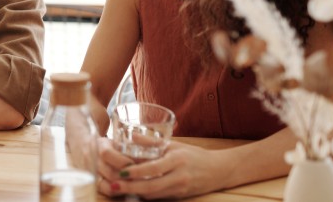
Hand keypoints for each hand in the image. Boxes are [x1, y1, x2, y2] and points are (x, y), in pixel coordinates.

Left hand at [96, 139, 230, 198]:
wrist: (219, 170)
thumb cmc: (194, 155)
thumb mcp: (175, 145)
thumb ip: (152, 142)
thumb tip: (131, 136)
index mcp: (176, 160)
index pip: (153, 168)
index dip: (135, 172)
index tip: (120, 171)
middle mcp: (178, 176)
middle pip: (151, 186)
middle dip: (130, 188)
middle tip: (113, 187)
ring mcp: (180, 188)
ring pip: (154, 195)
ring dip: (135, 193)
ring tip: (118, 189)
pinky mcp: (180, 196)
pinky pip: (160, 197)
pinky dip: (146, 195)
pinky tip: (134, 191)